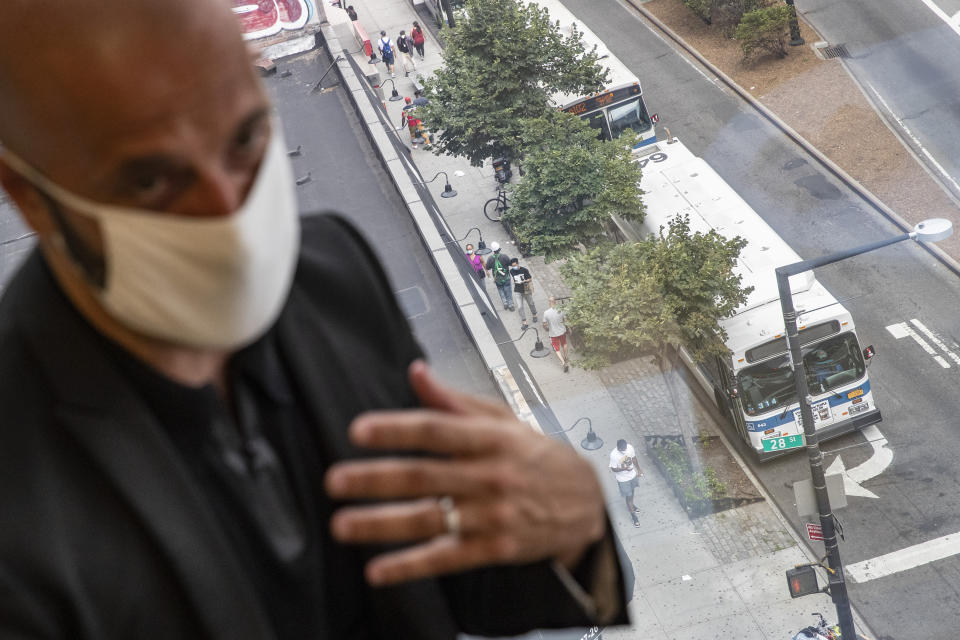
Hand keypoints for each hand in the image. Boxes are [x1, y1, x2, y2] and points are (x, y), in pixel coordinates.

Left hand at [325, 360, 605, 585]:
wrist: (587, 503)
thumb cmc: (536, 455)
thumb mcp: (503, 419)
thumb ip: (453, 401)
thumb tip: (416, 371)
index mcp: (489, 438)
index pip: (436, 429)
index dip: (396, 429)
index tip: (358, 431)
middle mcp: (490, 475)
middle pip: (426, 476)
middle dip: (376, 479)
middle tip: (334, 480)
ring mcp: (493, 515)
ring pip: (431, 519)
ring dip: (383, 524)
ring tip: (342, 524)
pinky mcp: (495, 548)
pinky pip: (447, 559)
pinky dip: (411, 566)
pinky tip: (378, 571)